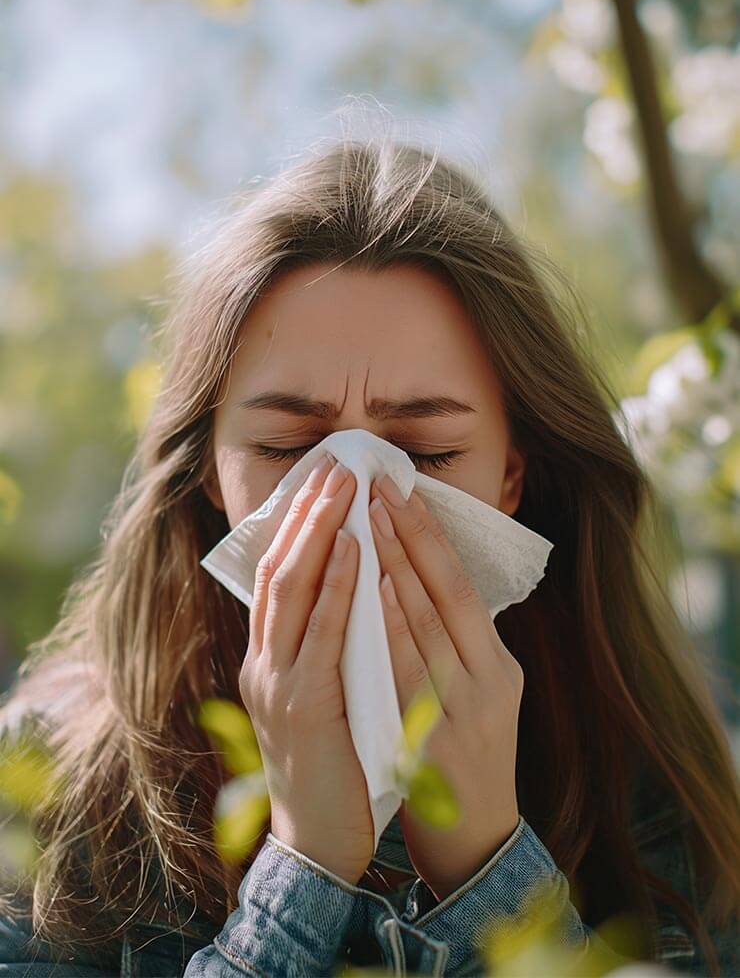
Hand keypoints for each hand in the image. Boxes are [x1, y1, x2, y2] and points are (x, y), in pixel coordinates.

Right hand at [239, 453, 374, 884]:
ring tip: (344, 488)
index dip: (296, 523)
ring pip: (289, 591)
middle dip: (306, 513)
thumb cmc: (331, 763)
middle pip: (277, 569)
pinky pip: (320, 635)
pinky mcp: (300, 708)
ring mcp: (274, 684)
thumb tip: (353, 587)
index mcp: (268, 657)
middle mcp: (261, 662)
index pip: (276, 574)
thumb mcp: (320, 693)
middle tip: (336, 465)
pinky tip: (354, 550)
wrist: (319, 841)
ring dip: (318, 533)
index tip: (322, 478)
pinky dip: (336, 588)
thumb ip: (324, 644)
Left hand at [368, 473, 522, 901]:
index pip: (463, 586)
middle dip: (410, 535)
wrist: (475, 839)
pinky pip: (403, 671)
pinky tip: (370, 590)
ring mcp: (460, 710)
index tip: (404, 491)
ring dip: (396, 567)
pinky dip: (387, 626)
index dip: (433, 536)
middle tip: (379, 487)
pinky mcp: (430, 738)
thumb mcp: (480, 695)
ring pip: (426, 624)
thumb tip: (421, 583)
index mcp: (500, 667)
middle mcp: (488, 681)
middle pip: (447, 594)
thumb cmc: (468, 758)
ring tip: (368, 518)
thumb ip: (459, 646)